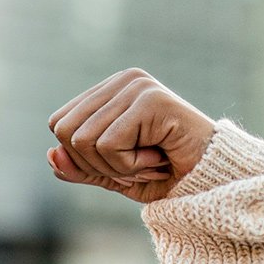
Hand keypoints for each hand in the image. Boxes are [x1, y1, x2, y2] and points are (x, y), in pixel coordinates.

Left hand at [46, 68, 216, 202]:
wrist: (213, 182)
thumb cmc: (165, 174)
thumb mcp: (111, 174)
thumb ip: (78, 166)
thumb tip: (51, 154)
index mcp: (108, 90)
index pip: (58, 124)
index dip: (80, 156)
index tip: (120, 161)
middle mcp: (122, 81)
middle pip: (65, 132)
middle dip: (95, 163)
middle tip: (136, 164)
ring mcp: (137, 86)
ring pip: (84, 141)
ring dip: (116, 167)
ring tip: (149, 160)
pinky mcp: (151, 100)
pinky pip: (109, 145)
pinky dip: (130, 166)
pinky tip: (158, 158)